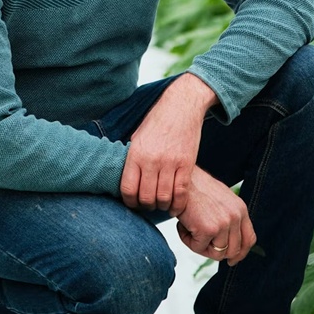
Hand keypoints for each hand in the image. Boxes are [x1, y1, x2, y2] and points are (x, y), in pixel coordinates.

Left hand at [120, 73, 217, 212]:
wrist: (181, 106)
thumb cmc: (157, 121)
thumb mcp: (137, 138)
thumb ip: (132, 160)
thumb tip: (126, 181)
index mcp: (136, 154)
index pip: (128, 189)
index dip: (130, 202)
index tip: (133, 203)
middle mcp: (152, 160)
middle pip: (146, 197)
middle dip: (146, 206)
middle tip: (149, 206)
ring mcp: (171, 162)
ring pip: (164, 197)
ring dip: (162, 206)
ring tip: (162, 205)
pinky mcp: (187, 163)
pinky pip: (182, 192)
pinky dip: (178, 203)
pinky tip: (176, 206)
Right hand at [174, 167, 256, 266]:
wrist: (181, 180)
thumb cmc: (196, 190)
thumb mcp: (221, 202)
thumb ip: (228, 219)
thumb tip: (228, 245)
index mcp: (241, 210)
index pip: (250, 239)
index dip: (241, 253)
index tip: (231, 260)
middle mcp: (236, 217)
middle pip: (233, 251)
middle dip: (215, 251)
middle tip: (199, 241)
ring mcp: (224, 223)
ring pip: (217, 253)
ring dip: (200, 246)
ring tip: (190, 228)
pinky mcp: (209, 229)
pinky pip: (198, 248)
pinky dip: (188, 240)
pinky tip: (183, 225)